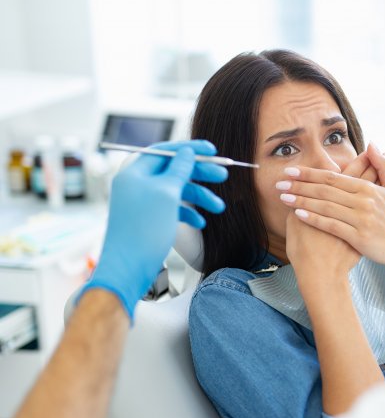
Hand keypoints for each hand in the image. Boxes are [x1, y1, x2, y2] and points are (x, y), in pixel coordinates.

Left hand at [82, 140, 226, 319]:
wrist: (128, 268)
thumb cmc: (144, 230)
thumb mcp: (167, 193)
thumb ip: (179, 170)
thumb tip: (187, 153)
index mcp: (135, 172)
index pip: (165, 151)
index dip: (190, 149)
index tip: (212, 151)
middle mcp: (136, 184)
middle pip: (173, 170)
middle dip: (199, 174)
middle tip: (222, 176)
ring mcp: (142, 201)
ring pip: (176, 191)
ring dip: (199, 196)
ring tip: (218, 207)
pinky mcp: (147, 218)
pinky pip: (171, 208)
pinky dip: (188, 212)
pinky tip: (199, 221)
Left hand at [279, 144, 384, 271]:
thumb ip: (383, 166)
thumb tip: (373, 144)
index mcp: (368, 188)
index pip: (333, 177)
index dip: (310, 173)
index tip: (291, 171)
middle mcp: (364, 201)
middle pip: (325, 189)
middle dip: (300, 185)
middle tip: (279, 182)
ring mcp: (361, 219)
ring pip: (325, 206)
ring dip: (301, 200)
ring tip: (283, 197)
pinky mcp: (359, 237)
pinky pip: (331, 225)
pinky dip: (314, 219)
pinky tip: (298, 215)